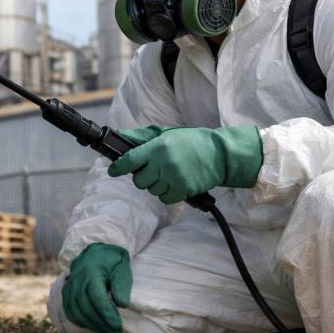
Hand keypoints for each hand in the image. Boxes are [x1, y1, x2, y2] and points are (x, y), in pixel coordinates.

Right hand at [61, 243, 130, 332]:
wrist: (96, 252)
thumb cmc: (112, 262)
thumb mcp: (121, 269)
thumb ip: (122, 286)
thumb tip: (122, 305)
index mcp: (92, 272)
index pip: (97, 298)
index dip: (107, 315)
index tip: (118, 326)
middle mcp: (77, 280)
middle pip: (87, 308)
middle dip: (102, 323)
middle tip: (117, 331)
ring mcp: (69, 287)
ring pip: (77, 312)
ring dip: (93, 325)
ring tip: (108, 331)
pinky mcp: (66, 292)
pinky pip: (70, 311)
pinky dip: (81, 322)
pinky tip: (94, 326)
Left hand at [108, 125, 262, 203]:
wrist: (219, 154)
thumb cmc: (191, 142)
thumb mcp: (166, 134)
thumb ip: (142, 137)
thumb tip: (120, 136)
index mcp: (158, 146)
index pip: (130, 160)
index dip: (118, 167)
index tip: (113, 170)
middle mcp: (164, 163)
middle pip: (139, 181)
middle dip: (143, 177)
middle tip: (154, 170)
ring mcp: (174, 178)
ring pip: (152, 190)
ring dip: (157, 185)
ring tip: (170, 174)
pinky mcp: (183, 190)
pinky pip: (165, 198)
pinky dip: (168, 194)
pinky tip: (176, 183)